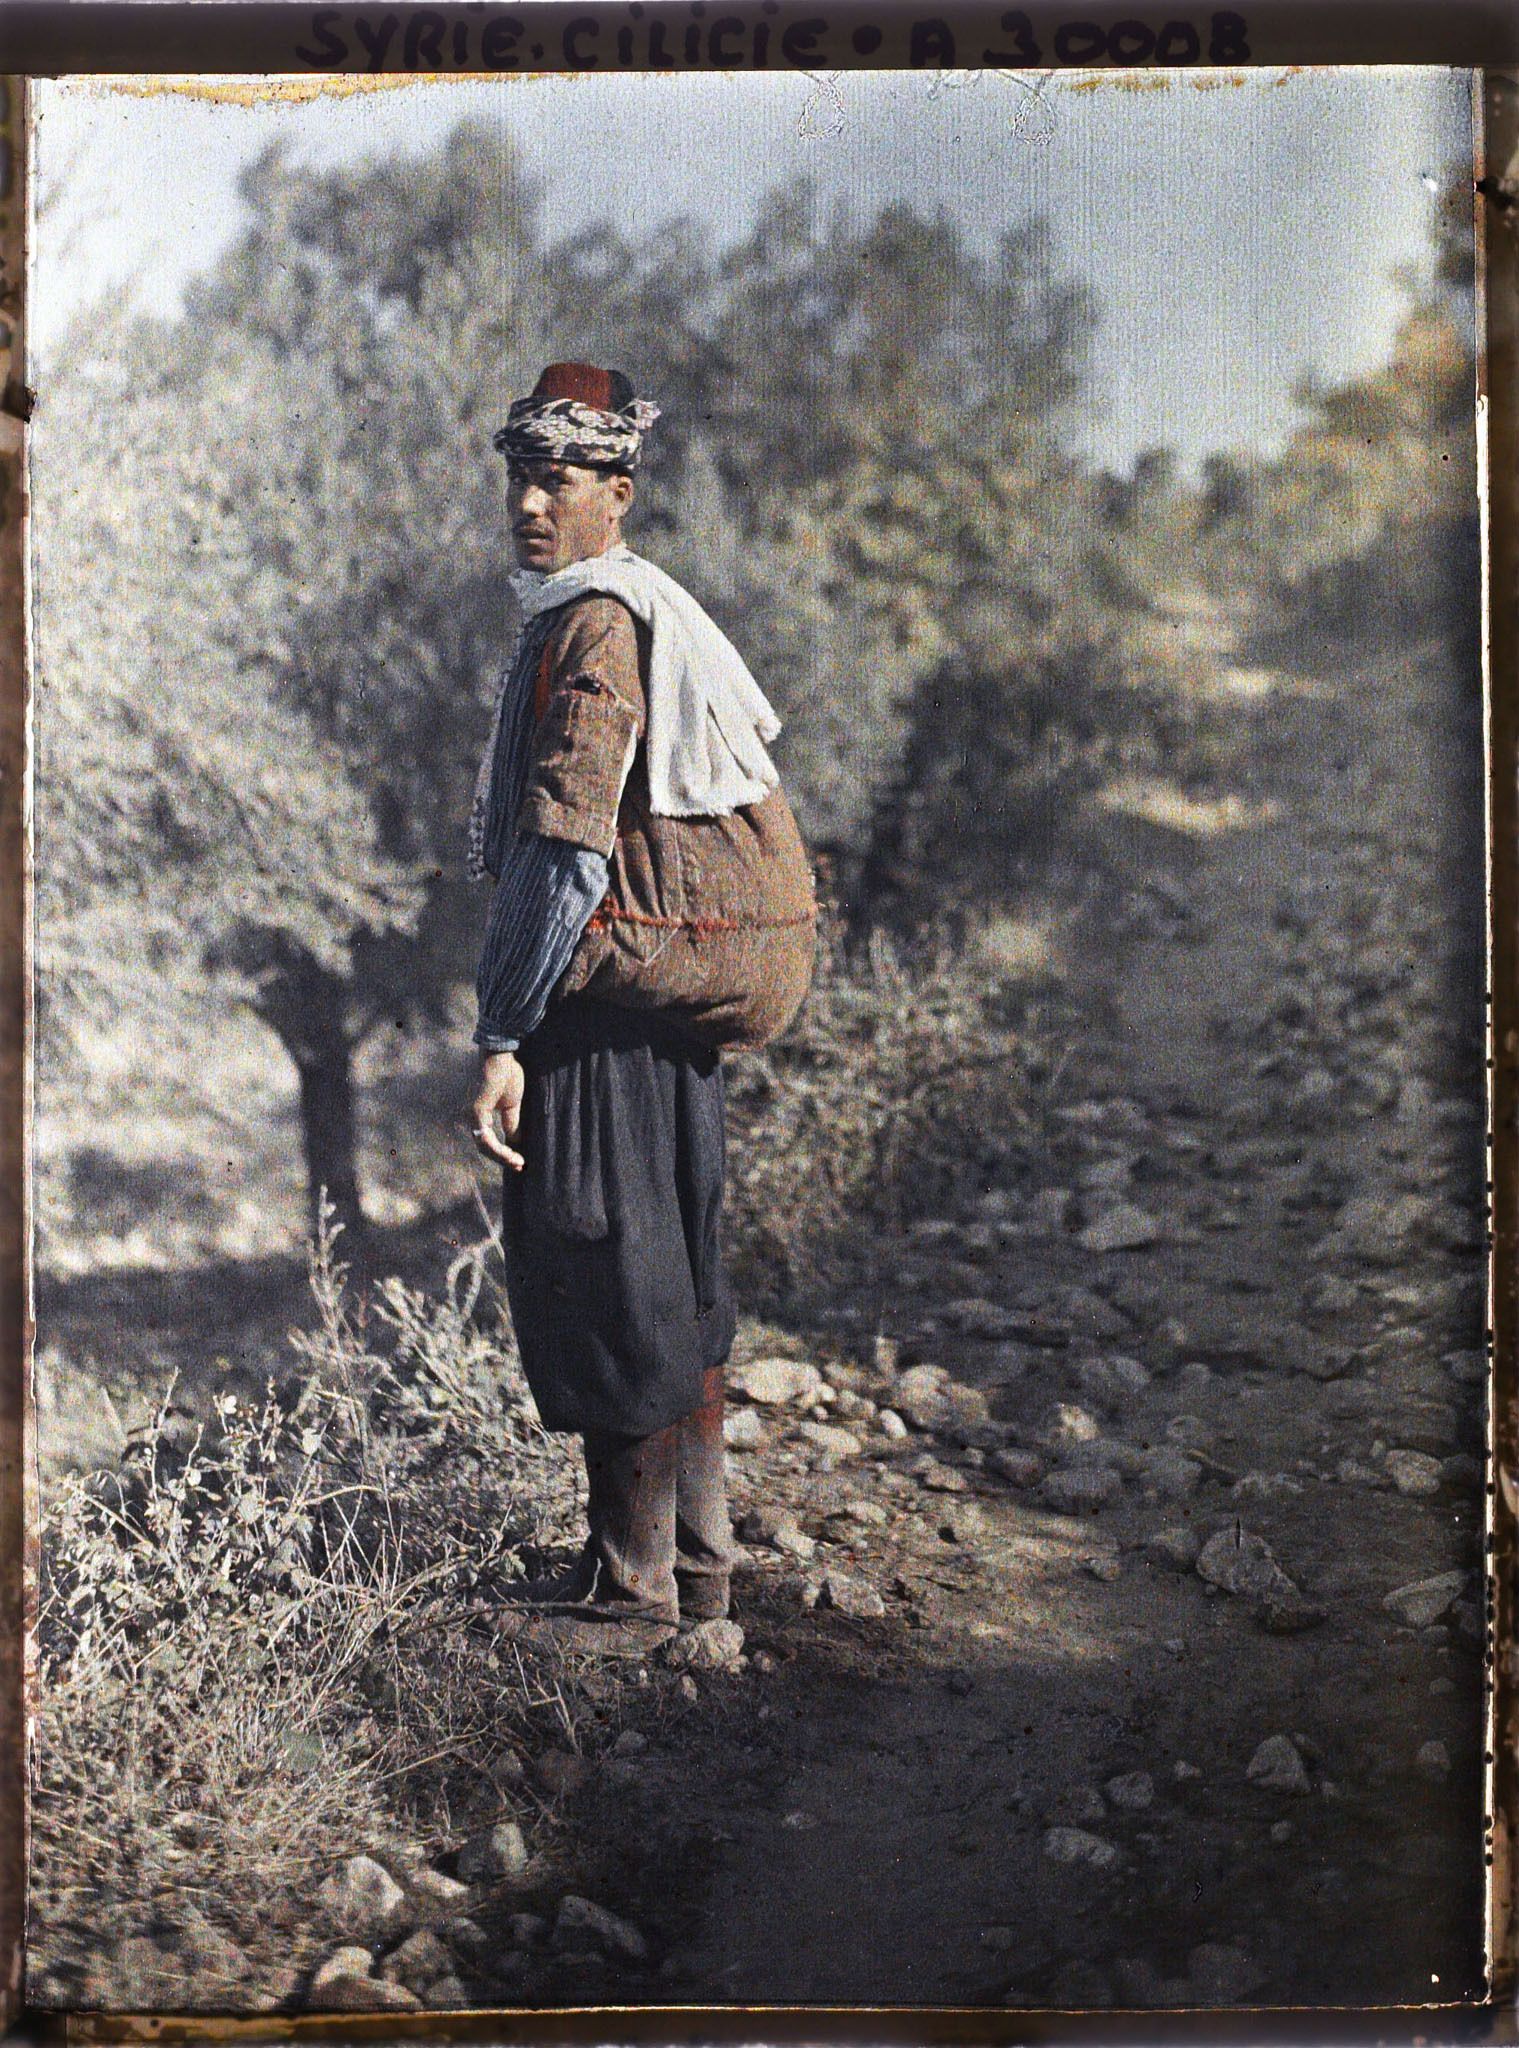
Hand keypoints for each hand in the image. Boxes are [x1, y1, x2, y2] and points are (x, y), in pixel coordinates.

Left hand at [470, 1051, 525, 1169]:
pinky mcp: (476, 1111)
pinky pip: (486, 1137)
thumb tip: (515, 1142)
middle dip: (503, 1159)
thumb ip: (512, 1123)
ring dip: (502, 1156)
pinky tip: (510, 1153)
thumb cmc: (506, 1075)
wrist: (501, 1057)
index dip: (503, 1153)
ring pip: (485, 1146)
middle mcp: (473, 1118)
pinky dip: (498, 1148)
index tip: (519, 1161)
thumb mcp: (512, 1105)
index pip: (489, 1141)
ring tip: (517, 1161)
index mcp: (480, 1115)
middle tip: (520, 1166)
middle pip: (485, 1148)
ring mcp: (472, 1115)